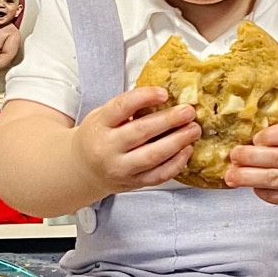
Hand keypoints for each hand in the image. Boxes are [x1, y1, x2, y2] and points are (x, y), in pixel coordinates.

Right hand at [74, 87, 199, 197]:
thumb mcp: (102, 116)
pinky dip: (176, 163)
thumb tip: (163, 94)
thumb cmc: (98, 136)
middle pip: (140, 132)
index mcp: (99, 125)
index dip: (144, 97)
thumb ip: (126, 107)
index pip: (121, 107)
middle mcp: (107, 148)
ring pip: (152, 156)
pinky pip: (158, 175)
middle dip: (169, 120)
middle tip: (188, 112)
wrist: (83, 170)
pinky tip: (187, 150)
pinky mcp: (133, 183)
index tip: (164, 93)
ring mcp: (120, 168)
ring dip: (177, 142)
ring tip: (194, 130)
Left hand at [225, 118, 277, 212]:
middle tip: (235, 155)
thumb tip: (245, 132)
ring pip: (274, 180)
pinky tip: (249, 183)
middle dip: (252, 157)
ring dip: (249, 177)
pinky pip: (275, 195)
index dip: (271, 135)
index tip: (256, 138)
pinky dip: (259, 189)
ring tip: (232, 175)